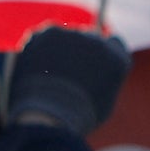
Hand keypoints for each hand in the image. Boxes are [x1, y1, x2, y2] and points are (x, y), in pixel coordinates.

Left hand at [9, 25, 130, 135]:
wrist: (50, 112)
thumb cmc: (75, 117)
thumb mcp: (101, 103)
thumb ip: (102, 82)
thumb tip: (93, 75)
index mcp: (118, 59)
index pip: (114, 45)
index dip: (99, 53)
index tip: (88, 59)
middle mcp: (100, 42)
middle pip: (88, 39)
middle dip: (75, 51)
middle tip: (58, 69)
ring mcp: (75, 35)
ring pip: (63, 39)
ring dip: (55, 50)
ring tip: (42, 74)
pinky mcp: (50, 32)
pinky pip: (43, 36)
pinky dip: (36, 47)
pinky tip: (31, 65)